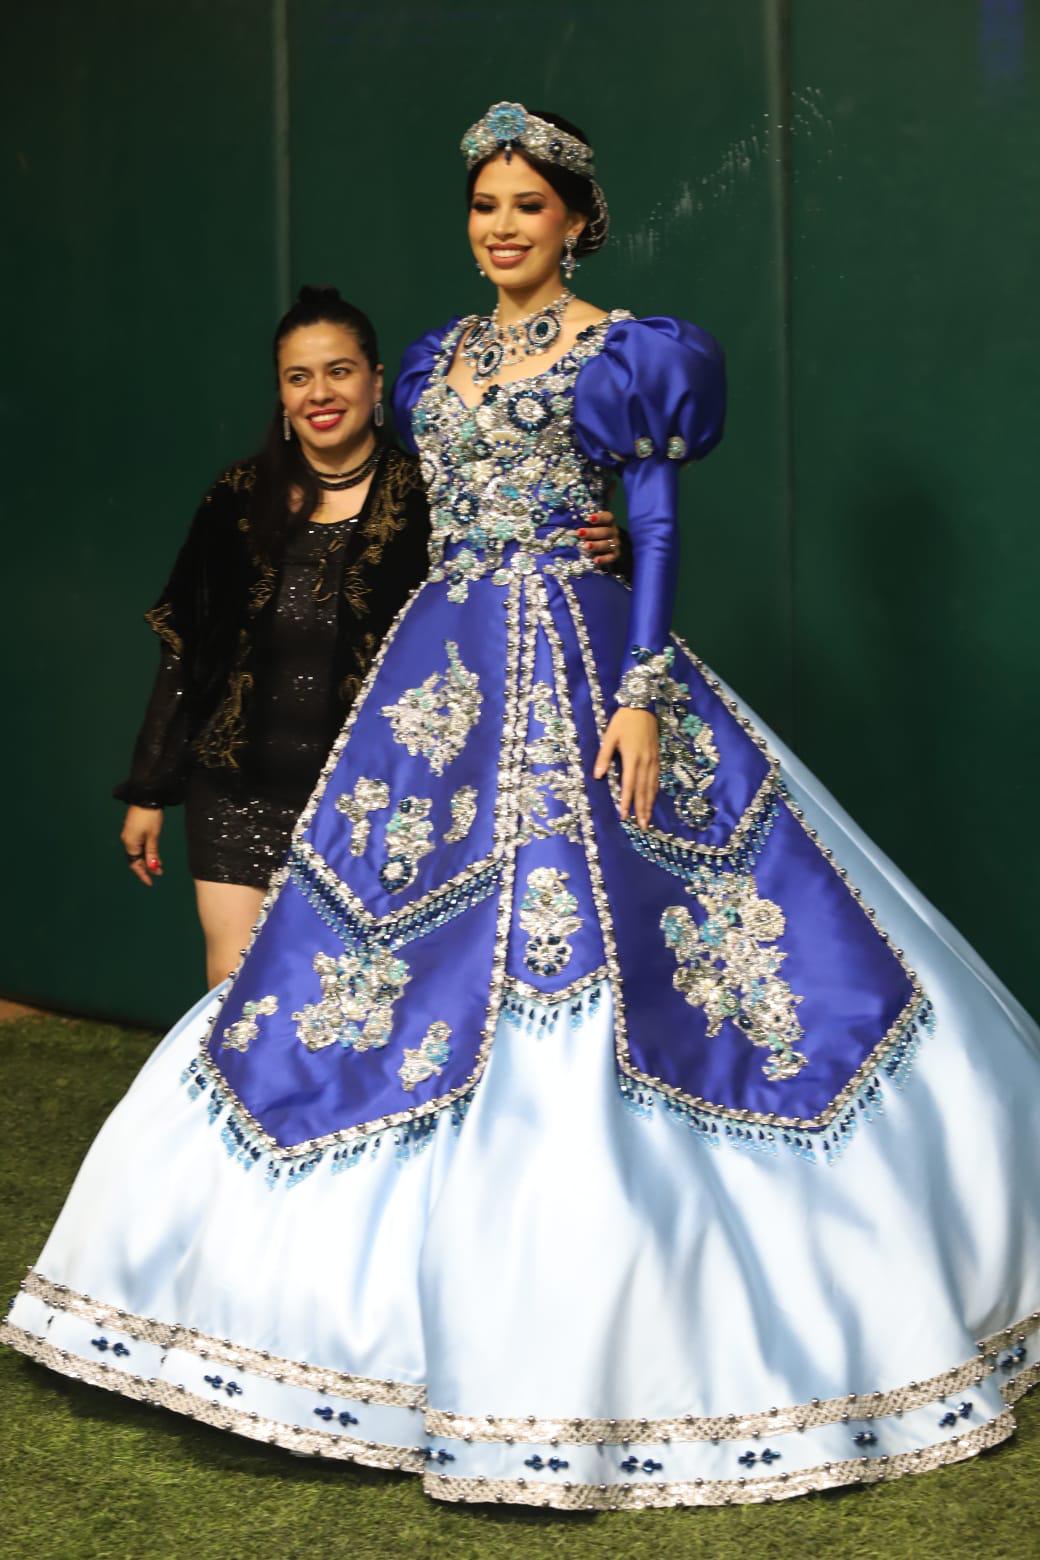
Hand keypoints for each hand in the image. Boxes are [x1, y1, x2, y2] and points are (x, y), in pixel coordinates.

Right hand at [120, 805, 163, 885]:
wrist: (145, 798)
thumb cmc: (150, 817)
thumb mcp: (153, 836)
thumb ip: (152, 852)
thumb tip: (153, 868)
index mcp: (130, 843)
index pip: (135, 864)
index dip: (143, 874)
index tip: (151, 882)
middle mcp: (127, 840)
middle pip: (135, 859)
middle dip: (146, 867)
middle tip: (158, 873)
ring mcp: (129, 834)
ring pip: (137, 852)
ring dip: (147, 860)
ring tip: (159, 865)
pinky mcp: (133, 829)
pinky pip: (138, 845)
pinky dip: (146, 852)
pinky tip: (154, 854)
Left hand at [579, 510, 622, 569]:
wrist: (603, 545)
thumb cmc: (591, 531)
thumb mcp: (587, 525)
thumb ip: (580, 522)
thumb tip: (564, 520)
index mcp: (608, 521)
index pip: (607, 517)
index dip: (600, 517)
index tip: (590, 518)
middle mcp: (613, 532)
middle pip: (605, 531)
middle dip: (592, 532)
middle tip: (580, 533)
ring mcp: (615, 544)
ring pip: (607, 544)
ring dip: (596, 545)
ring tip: (585, 546)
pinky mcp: (614, 555)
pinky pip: (611, 557)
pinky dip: (604, 559)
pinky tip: (595, 560)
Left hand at [593, 708, 659, 829]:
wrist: (643, 706)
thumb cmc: (623, 721)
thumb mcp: (610, 737)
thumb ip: (604, 757)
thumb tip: (597, 776)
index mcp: (632, 758)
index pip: (629, 784)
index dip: (626, 801)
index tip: (624, 815)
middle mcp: (645, 762)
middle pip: (643, 790)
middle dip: (641, 809)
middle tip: (641, 825)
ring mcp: (653, 760)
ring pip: (652, 786)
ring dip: (649, 803)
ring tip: (647, 818)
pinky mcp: (657, 757)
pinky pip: (656, 778)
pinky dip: (654, 791)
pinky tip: (652, 799)